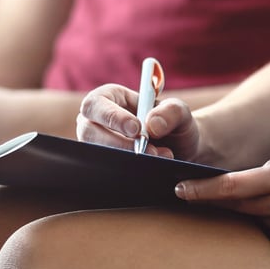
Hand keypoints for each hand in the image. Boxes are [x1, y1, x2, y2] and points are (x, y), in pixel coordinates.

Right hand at [76, 84, 201, 159]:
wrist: (180, 149)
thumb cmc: (174, 125)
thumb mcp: (180, 112)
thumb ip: (171, 112)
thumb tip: (151, 125)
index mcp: (109, 97)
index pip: (95, 104)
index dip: (112, 117)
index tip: (136, 129)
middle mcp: (97, 121)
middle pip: (89, 132)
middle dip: (119, 144)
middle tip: (149, 151)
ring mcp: (97, 144)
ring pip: (97, 154)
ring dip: (126, 159)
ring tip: (158, 158)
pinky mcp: (103, 162)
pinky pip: (106, 169)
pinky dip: (127, 171)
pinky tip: (148, 169)